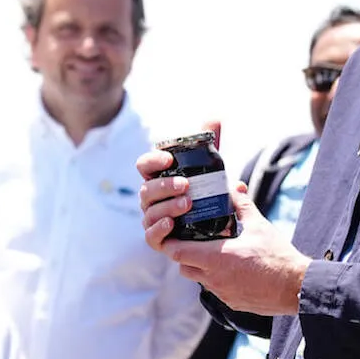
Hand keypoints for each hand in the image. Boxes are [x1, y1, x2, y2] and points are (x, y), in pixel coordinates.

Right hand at [135, 119, 223, 250]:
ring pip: (149, 213)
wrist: (214, 226)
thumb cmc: (205, 192)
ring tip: (187, 205)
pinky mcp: (158, 240)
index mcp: (158, 178)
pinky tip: (172, 224)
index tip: (169, 159)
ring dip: (166, 207)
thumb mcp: (210, 167)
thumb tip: (215, 119)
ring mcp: (152, 219)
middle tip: (185, 185)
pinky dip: (158, 229)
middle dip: (164, 186)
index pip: (145, 165)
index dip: (152, 161)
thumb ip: (210, 144)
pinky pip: (150, 236)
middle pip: (145, 189)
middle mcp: (150, 199)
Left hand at [137, 120, 309, 315]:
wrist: (297, 288)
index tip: (171, 233)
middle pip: (183, 266)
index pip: (177, 252)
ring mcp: (222, 293)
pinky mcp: (232, 303)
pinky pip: (215, 290)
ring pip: (199, 279)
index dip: (170, 242)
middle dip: (184, 253)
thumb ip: (242, 205)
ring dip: (200, 267)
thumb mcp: (259, 226)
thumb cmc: (278, 257)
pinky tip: (231, 268)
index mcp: (216, 258)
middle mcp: (214, 278)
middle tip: (193, 240)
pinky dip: (216, 279)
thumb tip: (235, 187)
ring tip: (213, 253)